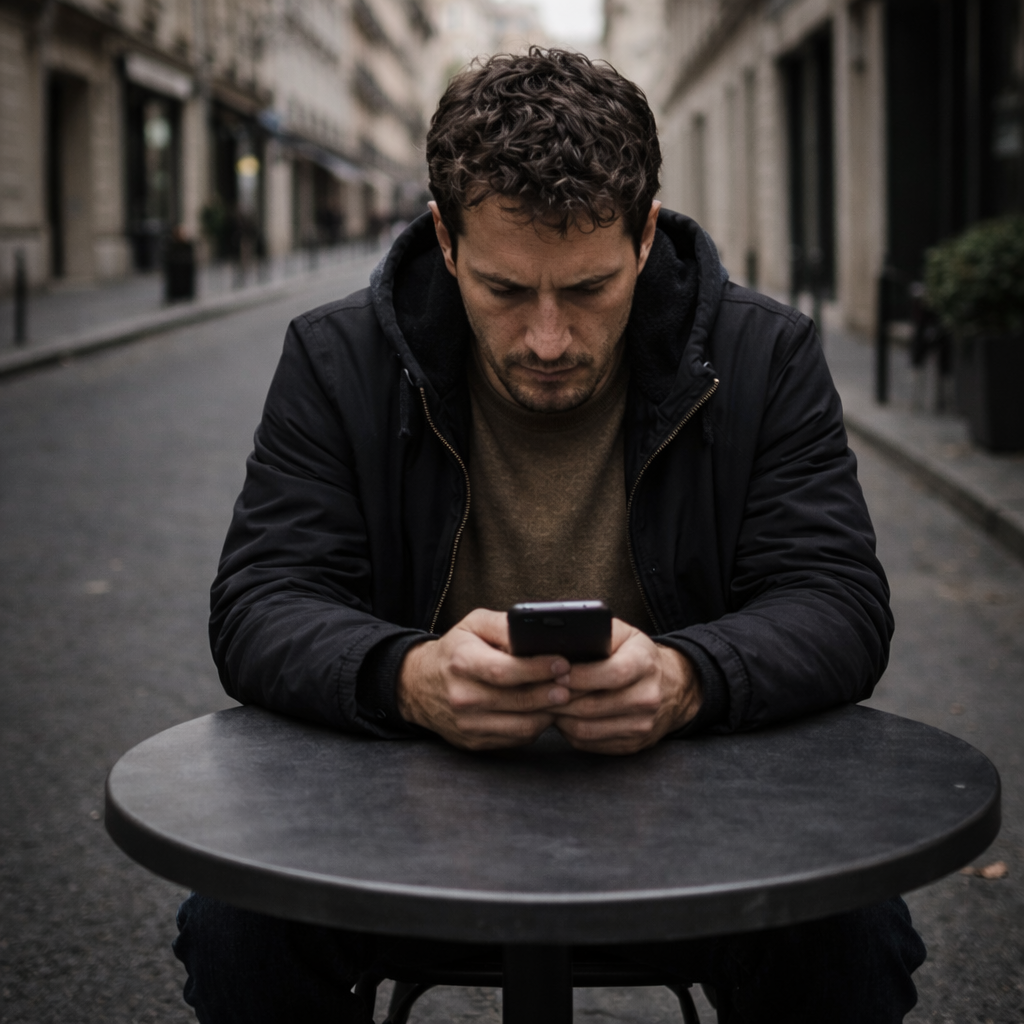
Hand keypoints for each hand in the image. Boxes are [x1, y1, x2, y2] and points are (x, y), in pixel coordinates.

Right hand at [397, 609, 571, 749]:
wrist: (419, 686)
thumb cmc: (455, 650)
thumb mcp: (473, 624)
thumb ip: (504, 626)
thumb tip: (536, 634)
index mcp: (462, 663)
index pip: (505, 671)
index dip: (538, 669)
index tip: (563, 663)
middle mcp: (462, 697)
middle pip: (519, 701)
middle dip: (552, 692)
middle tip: (575, 683)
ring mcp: (468, 724)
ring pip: (523, 725)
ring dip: (549, 713)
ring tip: (565, 696)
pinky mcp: (475, 742)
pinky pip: (517, 738)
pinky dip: (536, 726)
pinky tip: (545, 710)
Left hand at [552, 619, 701, 754]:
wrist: (671, 686)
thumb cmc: (636, 655)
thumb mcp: (623, 634)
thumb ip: (597, 633)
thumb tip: (560, 642)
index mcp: (645, 663)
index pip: (612, 674)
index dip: (580, 676)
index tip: (557, 673)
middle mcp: (648, 697)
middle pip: (594, 706)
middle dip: (560, 699)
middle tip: (539, 691)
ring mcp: (642, 725)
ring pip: (587, 729)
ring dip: (561, 718)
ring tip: (547, 704)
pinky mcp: (633, 744)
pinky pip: (590, 743)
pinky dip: (570, 731)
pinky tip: (563, 717)